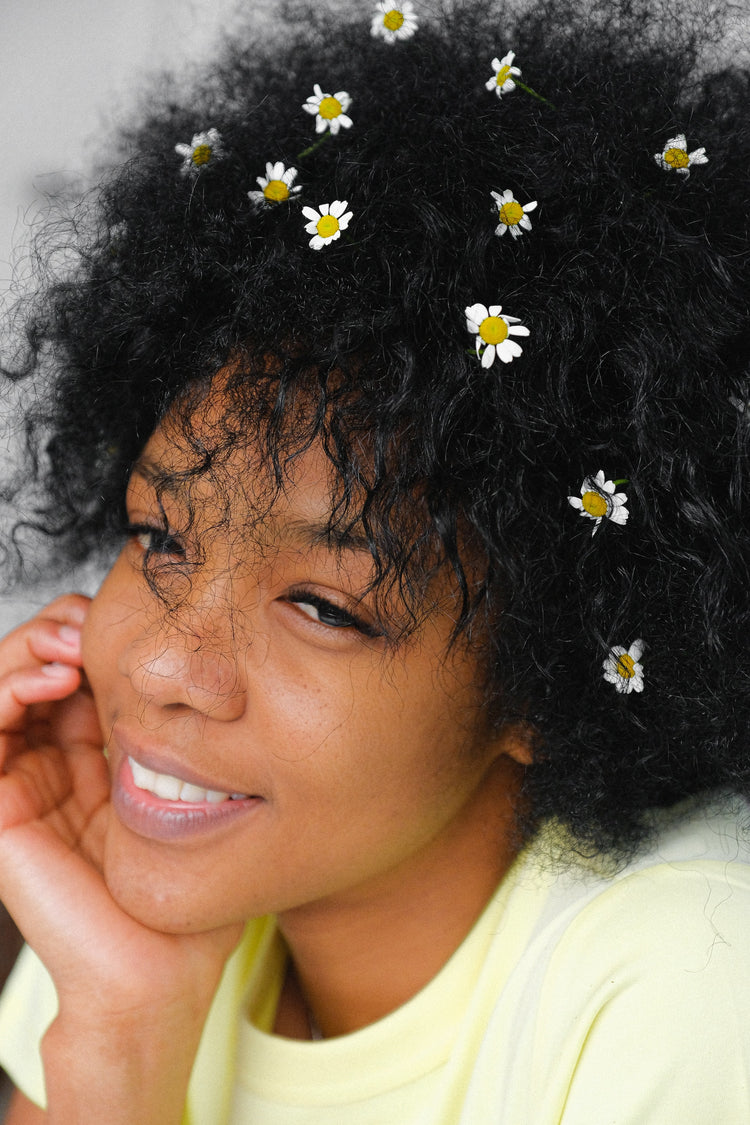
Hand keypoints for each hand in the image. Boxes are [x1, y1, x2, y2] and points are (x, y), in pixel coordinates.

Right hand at [0, 594, 241, 1122]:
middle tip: (84, 624)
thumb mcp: (188, 793)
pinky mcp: (2, 813)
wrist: (161, 973)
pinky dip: (7, 693)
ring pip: (2, 693)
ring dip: (26, 653)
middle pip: (31, 675)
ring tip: (69, 646)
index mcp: (89, 764)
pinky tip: (50, 680)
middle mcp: (49, 770)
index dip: (83, 638)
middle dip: (51, 635)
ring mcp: (21, 789)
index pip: (70, 679)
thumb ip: (173, 738)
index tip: (116, 619)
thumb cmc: (186, 894)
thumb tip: (186, 668)